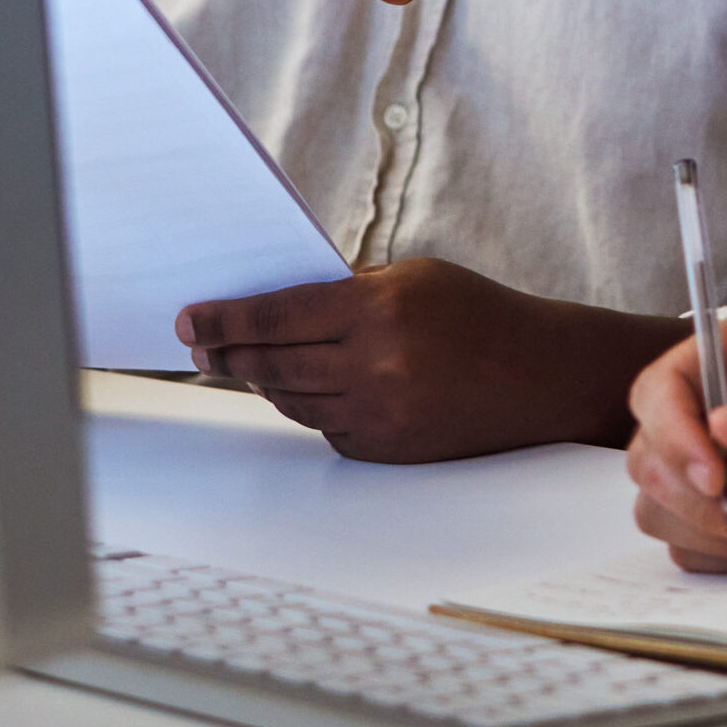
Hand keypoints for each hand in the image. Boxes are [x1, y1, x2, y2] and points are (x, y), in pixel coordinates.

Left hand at [176, 261, 683, 462]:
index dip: (225, 319)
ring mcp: (377, 415)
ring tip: (246, 363)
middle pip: (270, 364)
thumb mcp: (415, 277)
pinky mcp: (383, 449)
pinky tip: (309, 386)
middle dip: (227, 354)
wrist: (537, 375)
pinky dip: (309, 405)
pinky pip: (323, 428)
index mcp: (379, 310)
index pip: (277, 316)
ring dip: (263, 380)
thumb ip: (349, 290)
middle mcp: (372, 366)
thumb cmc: (478, 313)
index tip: (189, 320)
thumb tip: (278, 305)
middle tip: (201, 345)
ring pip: (290, 399)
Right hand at [626, 321, 726, 570]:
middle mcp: (717, 412)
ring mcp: (725, 468)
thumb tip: (724, 427)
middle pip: (651, 459)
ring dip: (713, 533)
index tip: (712, 475)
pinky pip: (698, 547)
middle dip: (695, 499)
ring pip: (664, 509)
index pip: (662, 390)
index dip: (672, 433)